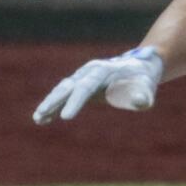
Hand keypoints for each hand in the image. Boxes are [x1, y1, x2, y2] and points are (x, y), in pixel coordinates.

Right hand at [33, 47, 164, 123]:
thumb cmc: (143, 80)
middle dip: (54, 101)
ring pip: (62, 90)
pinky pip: (63, 95)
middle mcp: (89, 71)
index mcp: (103, 70)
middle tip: (41, 115)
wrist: (139, 66)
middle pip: (68, 86)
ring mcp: (82, 77)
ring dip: (50, 104)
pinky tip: (42, 119)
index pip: (86, 86)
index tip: (66, 117)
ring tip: (38, 119)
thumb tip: (140, 101)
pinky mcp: (80, 85)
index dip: (76, 101)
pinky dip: (53, 106)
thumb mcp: (147, 87)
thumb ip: (143, 95)